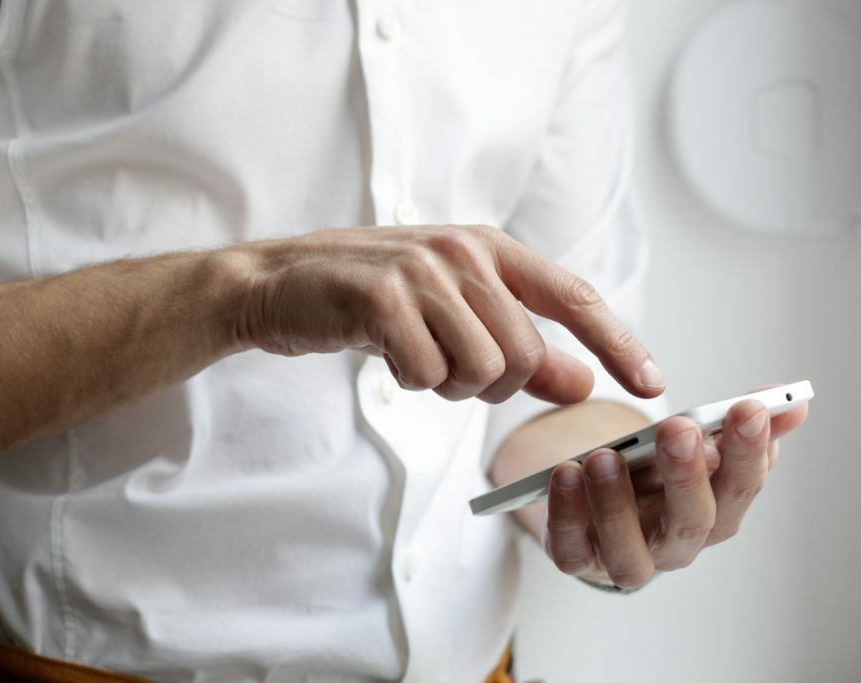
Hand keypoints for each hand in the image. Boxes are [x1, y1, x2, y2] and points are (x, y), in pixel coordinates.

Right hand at [231, 225, 665, 404]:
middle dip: (491, 384)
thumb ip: (520, 347)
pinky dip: (410, 382)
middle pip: (524, 355)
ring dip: (447, 384)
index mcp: (488, 247)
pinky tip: (384, 353)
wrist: (279, 284)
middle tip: (445, 367)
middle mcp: (463, 251)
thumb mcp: (452, 314)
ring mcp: (422, 271)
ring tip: (413, 355)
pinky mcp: (383, 298)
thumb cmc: (369, 299)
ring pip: (481, 370)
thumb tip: (582, 384)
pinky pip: (428, 375)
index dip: (618, 342)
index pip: (573, 297)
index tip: (652, 384)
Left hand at [541, 393, 808, 587]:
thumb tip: (789, 402)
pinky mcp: (579, 559)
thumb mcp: (691, 446)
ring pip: (629, 551)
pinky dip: (566, 515)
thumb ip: (733, 425)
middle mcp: (676, 544)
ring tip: (605, 457)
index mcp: (714, 512)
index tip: (748, 408)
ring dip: (617, 504)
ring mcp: (626, 558)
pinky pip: (571, 550)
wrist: (598, 508)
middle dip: (687, 475)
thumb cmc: (652, 478)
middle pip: (692, 522)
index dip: (749, 451)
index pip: (741, 487)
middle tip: (679, 429)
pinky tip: (564, 474)